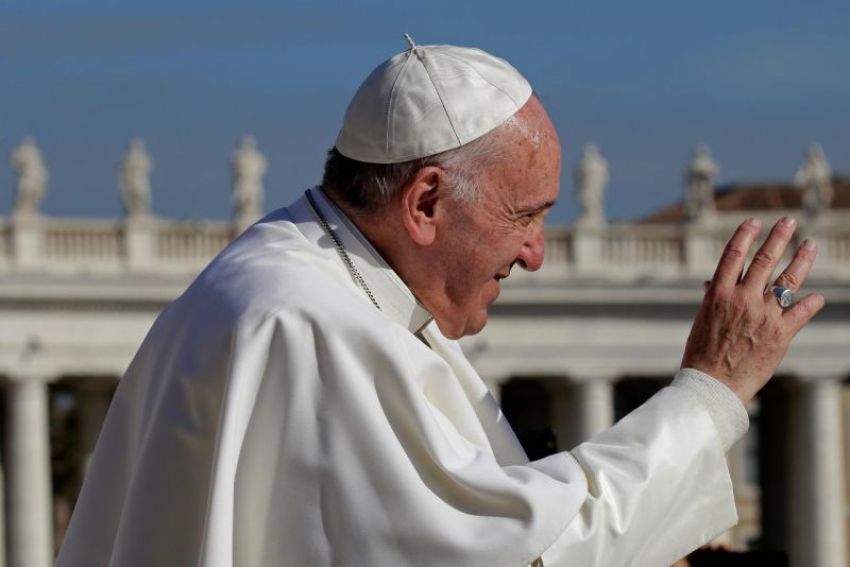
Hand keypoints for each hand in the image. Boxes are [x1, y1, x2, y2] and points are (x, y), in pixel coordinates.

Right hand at [681, 217, 823, 403]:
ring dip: (802, 260)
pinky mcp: (780, 333)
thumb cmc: (702, 353)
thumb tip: (712, 282)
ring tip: (810, 245)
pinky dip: (810, 304)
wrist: (713, 384)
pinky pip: (800, 312)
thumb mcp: (703, 320)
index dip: (746, 235)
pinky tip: (817, 297)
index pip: (734, 255)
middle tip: (788, 222)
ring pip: (787, 280)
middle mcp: (742, 299)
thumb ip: (712, 298)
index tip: (754, 222)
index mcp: (719, 294)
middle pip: (764, 260)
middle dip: (778, 237)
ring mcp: (763, 315)